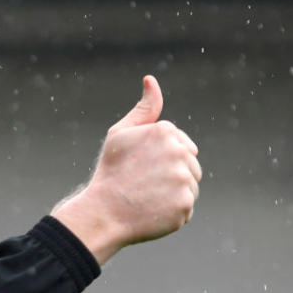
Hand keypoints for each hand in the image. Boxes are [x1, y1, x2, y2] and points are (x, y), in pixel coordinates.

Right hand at [52, 75, 200, 264]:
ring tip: (147, 199)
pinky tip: (151, 212)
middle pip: (190, 165)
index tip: (141, 169)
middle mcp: (178, 152)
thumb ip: (144, 109)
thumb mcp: (120, 134)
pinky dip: (171, 212)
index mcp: (165, 131)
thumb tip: (151, 80)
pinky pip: (185, 207)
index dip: (159, 159)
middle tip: (143, 185)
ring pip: (189, 186)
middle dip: (171, 175)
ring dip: (173, 193)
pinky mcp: (184, 205)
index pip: (181, 145)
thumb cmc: (110, 172)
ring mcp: (183, 180)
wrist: (102, 213)